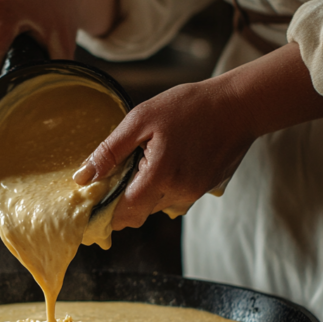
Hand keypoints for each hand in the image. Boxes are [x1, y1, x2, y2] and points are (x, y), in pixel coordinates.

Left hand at [75, 79, 255, 229]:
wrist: (239, 106)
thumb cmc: (189, 106)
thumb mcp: (141, 119)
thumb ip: (109, 151)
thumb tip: (83, 178)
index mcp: (159, 177)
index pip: (123, 215)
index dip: (105, 213)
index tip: (94, 199)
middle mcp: (178, 194)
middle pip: (138, 212)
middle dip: (124, 197)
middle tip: (122, 166)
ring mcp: (193, 194)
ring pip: (156, 205)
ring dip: (146, 190)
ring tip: (151, 156)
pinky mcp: (204, 190)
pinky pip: (174, 196)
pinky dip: (165, 184)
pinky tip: (170, 157)